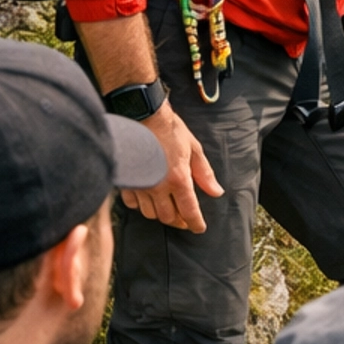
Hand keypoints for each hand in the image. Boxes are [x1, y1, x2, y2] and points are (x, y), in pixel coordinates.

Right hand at [122, 101, 222, 234]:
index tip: (198, 228)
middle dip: (179, 221)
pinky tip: (148, 200)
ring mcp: (141, 186)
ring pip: (150, 214)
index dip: (195, 223)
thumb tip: (216, 192)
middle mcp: (158, 187)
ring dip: (161, 214)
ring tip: (168, 208)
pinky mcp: (127, 182)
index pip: (189, 211)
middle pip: (168, 217)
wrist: (142, 115)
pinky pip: (133, 204)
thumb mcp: (194, 149)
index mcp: (178, 179)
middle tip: (184, 218)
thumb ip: (204, 173)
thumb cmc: (170, 129)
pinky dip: (142, 206)